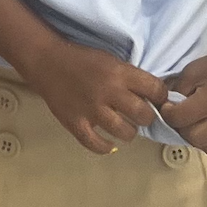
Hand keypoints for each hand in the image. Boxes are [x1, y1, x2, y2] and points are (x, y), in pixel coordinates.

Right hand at [27, 39, 169, 155]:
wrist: (46, 61)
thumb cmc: (81, 58)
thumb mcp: (111, 60)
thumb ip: (129, 77)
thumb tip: (150, 96)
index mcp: (119, 73)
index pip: (155, 90)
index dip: (161, 97)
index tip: (157, 100)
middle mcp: (109, 92)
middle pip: (143, 115)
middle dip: (146, 117)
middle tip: (140, 115)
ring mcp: (92, 110)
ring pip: (125, 132)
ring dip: (129, 132)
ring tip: (124, 127)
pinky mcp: (76, 123)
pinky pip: (96, 144)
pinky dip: (106, 147)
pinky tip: (110, 144)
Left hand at [163, 45, 206, 156]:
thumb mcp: (195, 69)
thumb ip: (177, 89)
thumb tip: (166, 107)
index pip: (178, 120)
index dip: (169, 114)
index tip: (170, 108)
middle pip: (193, 139)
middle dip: (184, 128)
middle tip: (187, 117)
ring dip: (202, 138)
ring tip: (205, 122)